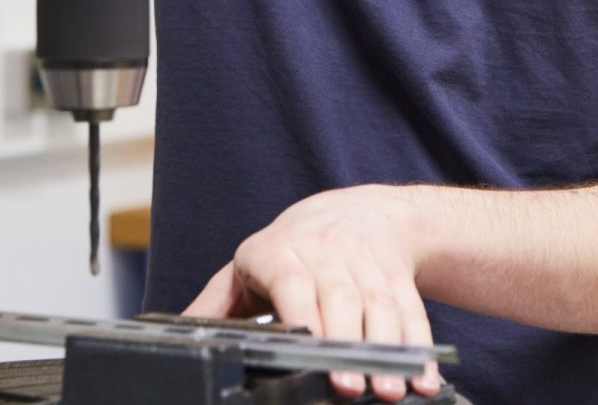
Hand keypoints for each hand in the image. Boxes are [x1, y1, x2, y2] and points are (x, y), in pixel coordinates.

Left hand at [184, 184, 441, 400]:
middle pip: (340, 298)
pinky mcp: (396, 271)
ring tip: (388, 391)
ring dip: (388, 350)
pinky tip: (421, 376)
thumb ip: (215, 305)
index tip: (311, 350)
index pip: (292, 280)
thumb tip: (176, 340)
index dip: (304, 314)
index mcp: (279, 251)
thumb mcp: (248, 266)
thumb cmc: (291, 249)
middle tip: (348, 389)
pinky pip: (411, 308)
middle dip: (347, 345)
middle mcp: (325, 250)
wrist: (354, 211)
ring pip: (379, 304)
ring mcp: (365, 259)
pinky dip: (419, 345)